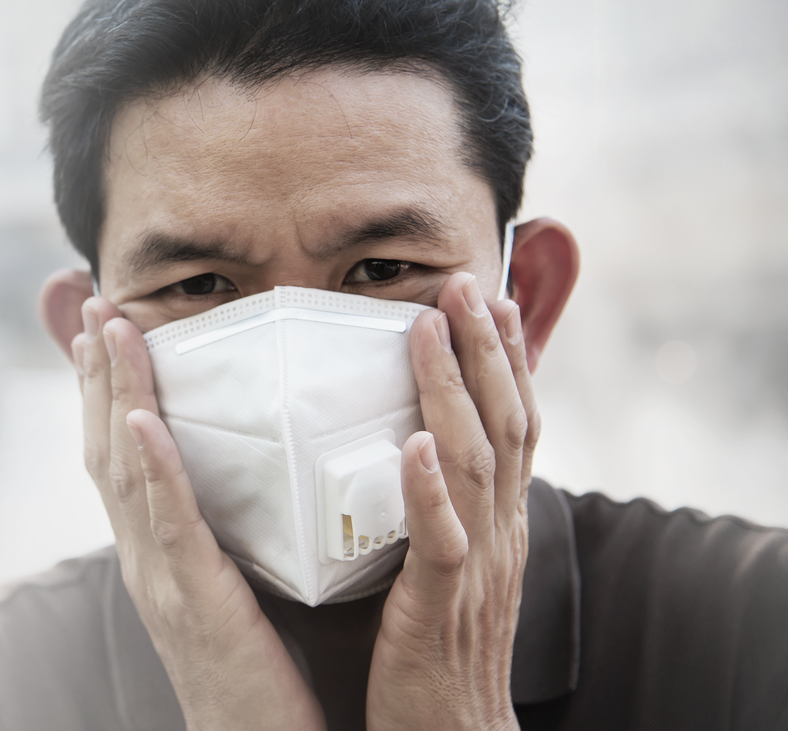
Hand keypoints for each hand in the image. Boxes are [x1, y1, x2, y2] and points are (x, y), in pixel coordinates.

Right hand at [74, 296, 325, 730]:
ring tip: (108, 331)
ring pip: (125, 470)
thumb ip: (244, 525)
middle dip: (97, 374)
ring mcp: (159, 580)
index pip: (123, 454)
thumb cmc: (267, 674)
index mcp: (158, 550)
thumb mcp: (245, 585)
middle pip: (107, 447)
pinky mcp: (192, 603)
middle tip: (94, 305)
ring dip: (113, 395)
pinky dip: (151, 468)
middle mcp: (143, 557)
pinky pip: (167, 524)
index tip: (105, 328)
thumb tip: (266, 469)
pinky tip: (140, 421)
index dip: (107, 390)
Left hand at [367, 273, 536, 730]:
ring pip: (474, 465)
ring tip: (431, 331)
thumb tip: (415, 444)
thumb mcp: (454, 561)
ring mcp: (476, 569)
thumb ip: (443, 504)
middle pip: (504, 426)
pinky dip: (430, 492)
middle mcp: (499, 534)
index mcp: (500, 521)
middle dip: (485, 351)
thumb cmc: (441, 646)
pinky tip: (417, 446)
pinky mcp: (441, 607)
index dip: (507, 361)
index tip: (491, 299)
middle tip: (464, 285)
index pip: (515, 424)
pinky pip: (440, 543)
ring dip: (452, 392)